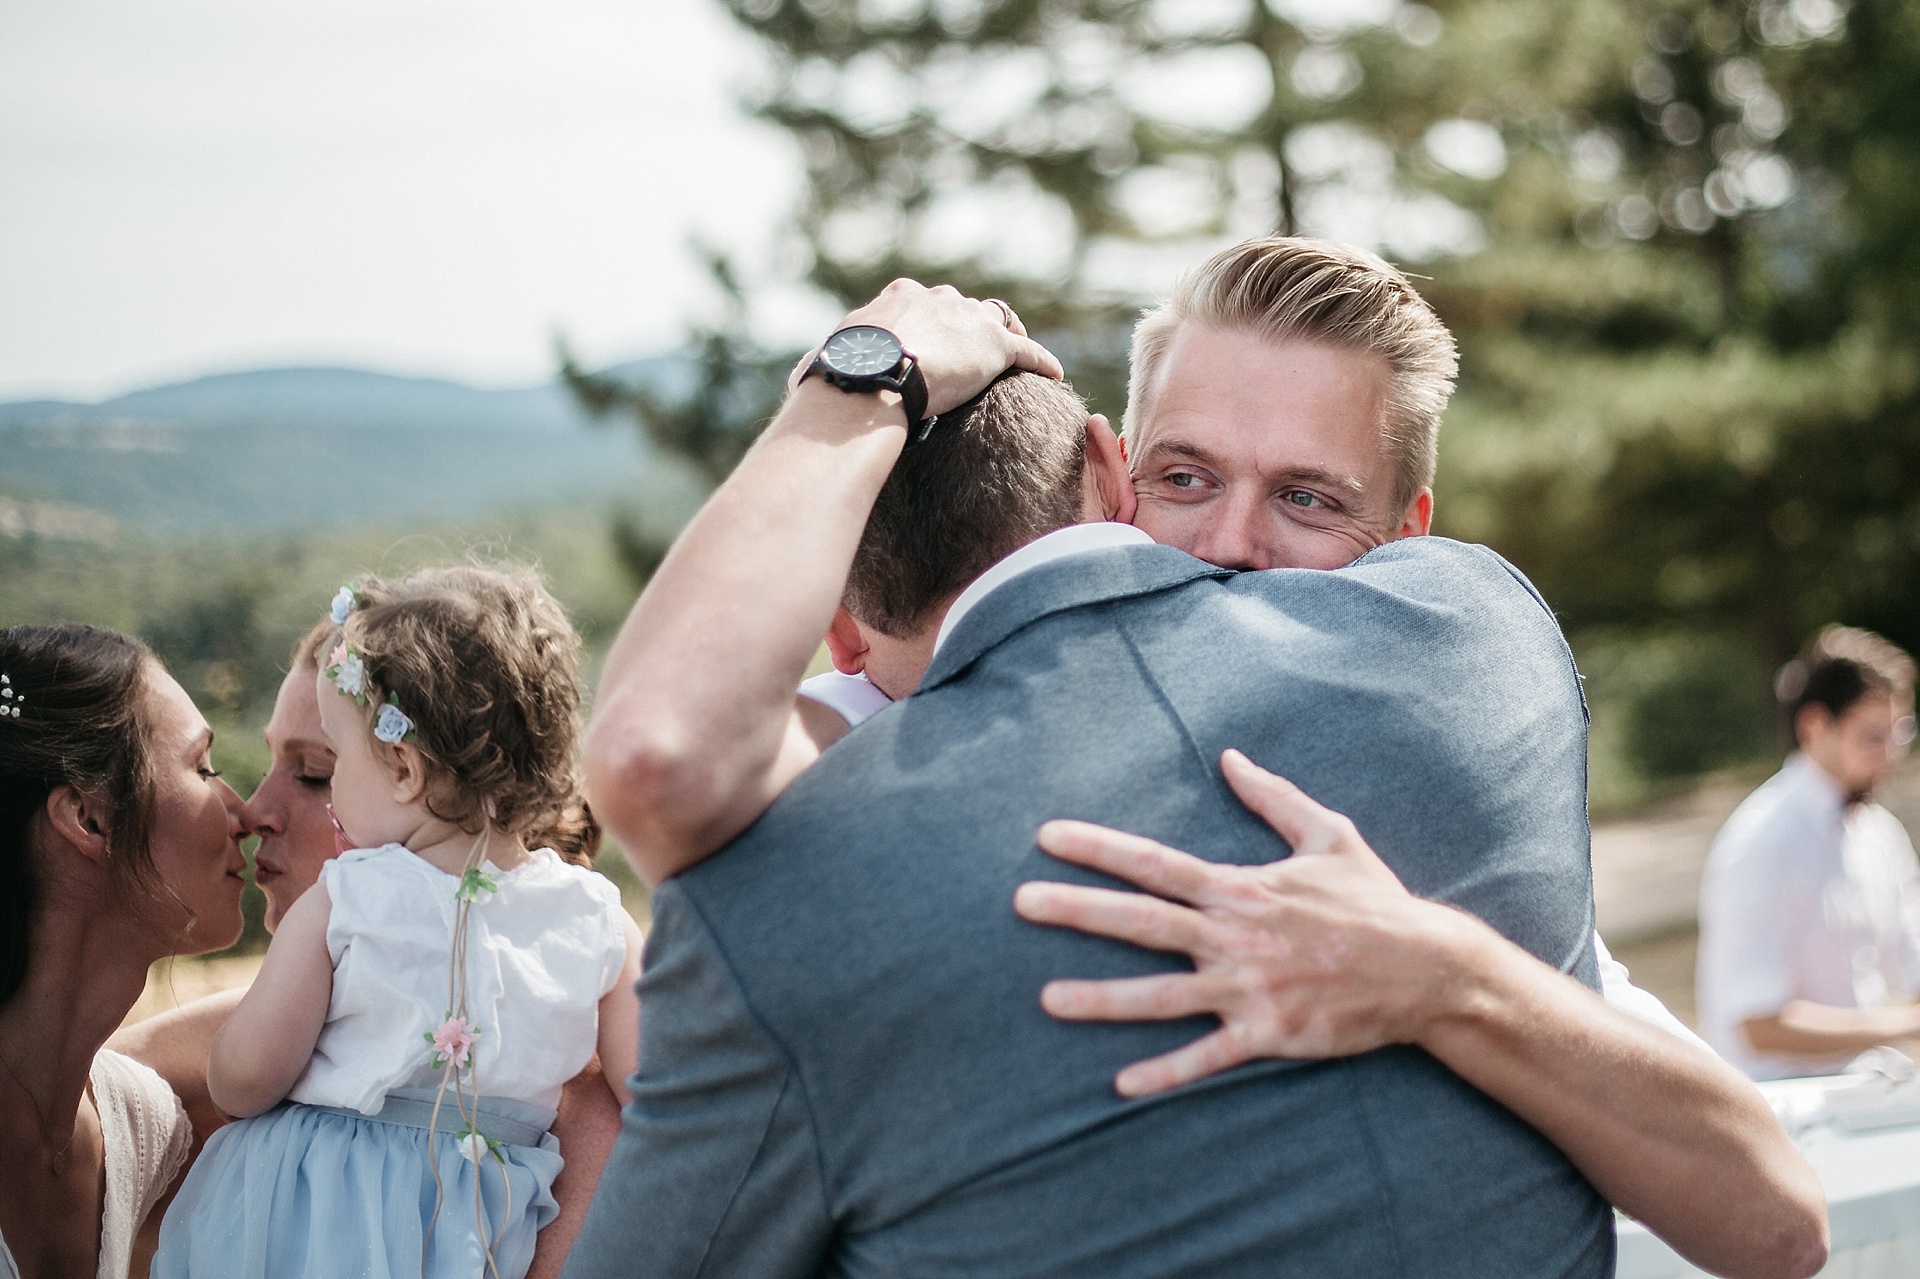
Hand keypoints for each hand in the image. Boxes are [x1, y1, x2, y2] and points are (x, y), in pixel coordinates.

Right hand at [798, 279, 1063, 417]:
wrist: (873, 377)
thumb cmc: (842, 372)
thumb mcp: (825, 360)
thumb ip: (823, 363)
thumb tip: (802, 377)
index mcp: (898, 298)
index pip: (921, 300)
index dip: (928, 317)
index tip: (928, 334)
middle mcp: (937, 298)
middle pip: (962, 305)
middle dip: (969, 321)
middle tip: (974, 344)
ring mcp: (968, 319)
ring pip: (998, 320)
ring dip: (1008, 334)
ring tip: (1017, 352)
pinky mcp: (995, 346)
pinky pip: (1028, 351)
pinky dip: (1042, 361)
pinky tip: (1054, 374)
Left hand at [1014, 749, 1488, 1095]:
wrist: (1427, 968)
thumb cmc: (1374, 900)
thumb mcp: (1328, 833)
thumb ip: (1273, 796)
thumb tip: (1229, 758)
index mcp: (1241, 887)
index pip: (1155, 862)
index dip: (1099, 848)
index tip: (1047, 837)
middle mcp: (1235, 936)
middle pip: (1141, 920)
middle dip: (1077, 910)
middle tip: (1020, 902)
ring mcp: (1249, 988)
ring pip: (1161, 995)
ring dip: (1102, 998)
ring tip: (1047, 999)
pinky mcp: (1269, 1033)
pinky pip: (1207, 1055)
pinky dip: (1165, 1072)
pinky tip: (1121, 1086)